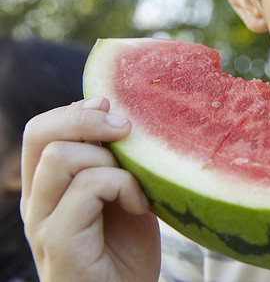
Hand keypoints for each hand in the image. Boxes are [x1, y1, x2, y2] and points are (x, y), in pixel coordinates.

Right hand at [20, 97, 160, 281]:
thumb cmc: (126, 252)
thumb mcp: (121, 194)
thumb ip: (111, 161)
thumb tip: (116, 112)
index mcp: (46, 188)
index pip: (41, 129)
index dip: (77, 110)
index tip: (114, 112)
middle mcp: (36, 203)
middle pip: (40, 132)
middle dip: (87, 119)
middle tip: (126, 130)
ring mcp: (42, 225)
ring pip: (60, 157)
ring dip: (108, 159)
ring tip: (134, 184)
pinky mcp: (58, 244)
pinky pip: (84, 190)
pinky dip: (121, 186)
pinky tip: (140, 205)